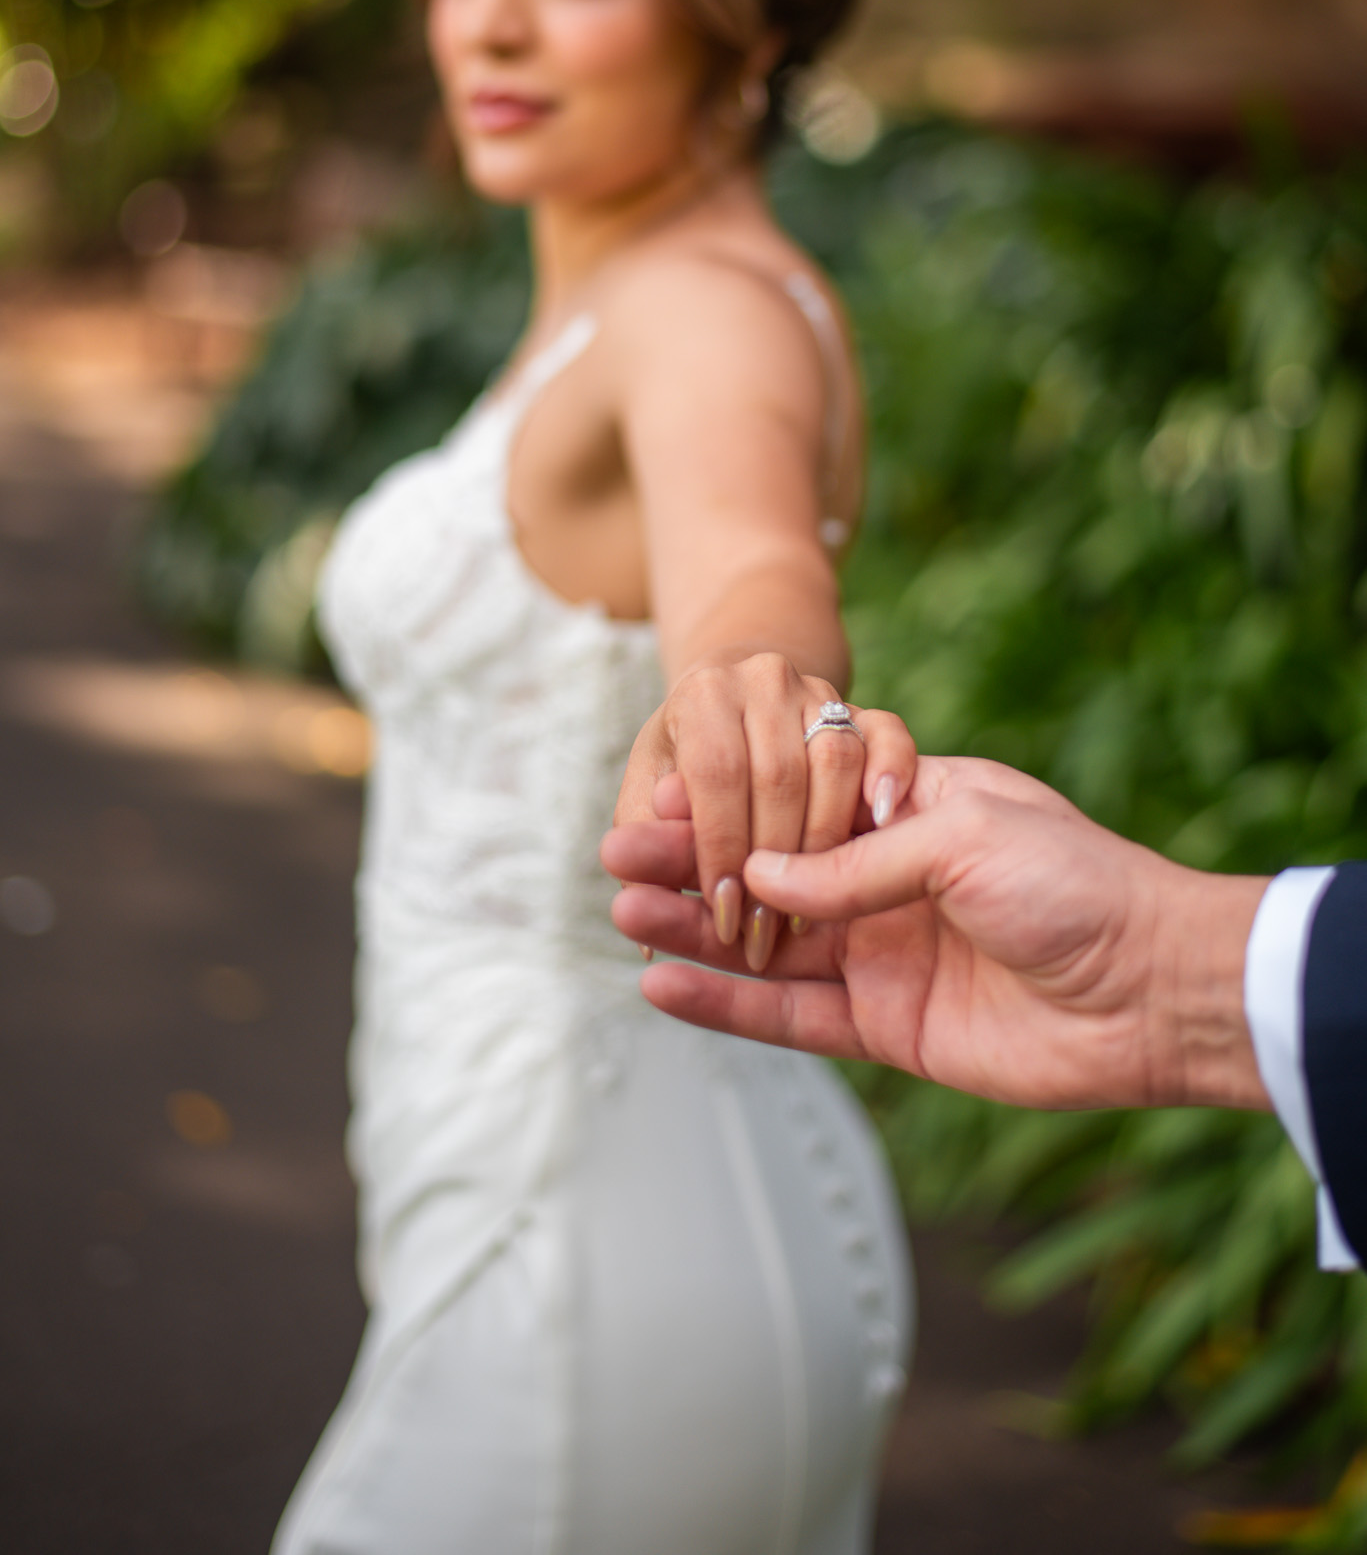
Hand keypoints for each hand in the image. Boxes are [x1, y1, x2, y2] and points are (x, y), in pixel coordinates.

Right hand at [606, 753, 1272, 1112]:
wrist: (1153, 989)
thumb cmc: (1077, 884)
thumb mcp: (963, 833)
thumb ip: (854, 862)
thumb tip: (759, 879)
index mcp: (907, 810)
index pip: (793, 803)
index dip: (727, 804)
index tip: (654, 799)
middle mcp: (885, 881)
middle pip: (766, 873)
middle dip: (691, 864)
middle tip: (615, 859)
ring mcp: (882, 955)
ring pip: (765, 943)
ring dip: (695, 930)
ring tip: (623, 915)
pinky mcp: (886, 1027)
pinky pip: (791, 1015)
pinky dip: (729, 1004)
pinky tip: (667, 988)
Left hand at [610, 652, 916, 970]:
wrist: (735, 701)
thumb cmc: (685, 762)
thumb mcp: (649, 795)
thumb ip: (648, 850)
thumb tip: (643, 939)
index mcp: (703, 693)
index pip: (715, 772)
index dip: (720, 845)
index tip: (721, 913)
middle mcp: (763, 679)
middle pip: (778, 773)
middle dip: (772, 863)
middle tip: (765, 933)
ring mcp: (819, 690)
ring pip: (835, 759)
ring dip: (825, 841)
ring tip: (814, 909)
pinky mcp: (864, 707)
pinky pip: (889, 734)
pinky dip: (890, 772)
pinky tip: (881, 820)